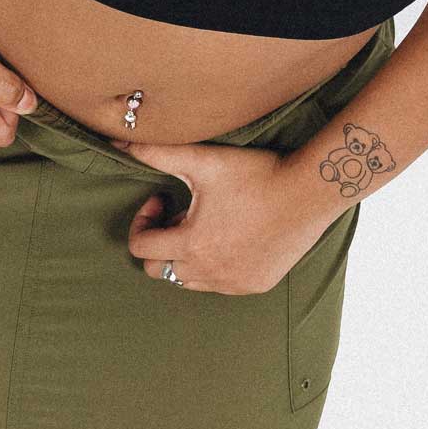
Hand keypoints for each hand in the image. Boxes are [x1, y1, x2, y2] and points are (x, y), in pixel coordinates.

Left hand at [123, 139, 334, 294]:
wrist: (307, 193)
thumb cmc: (256, 175)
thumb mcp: (203, 161)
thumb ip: (157, 154)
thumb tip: (120, 143)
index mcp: (192, 244)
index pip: (141, 248)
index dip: (143, 221)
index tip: (161, 199)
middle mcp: (209, 272)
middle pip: (160, 269)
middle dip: (161, 242)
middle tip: (181, 214)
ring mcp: (233, 284)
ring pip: (189, 281)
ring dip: (186, 256)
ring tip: (206, 223)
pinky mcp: (255, 285)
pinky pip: (221, 285)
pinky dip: (215, 265)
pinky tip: (231, 236)